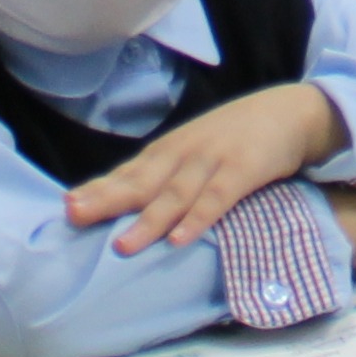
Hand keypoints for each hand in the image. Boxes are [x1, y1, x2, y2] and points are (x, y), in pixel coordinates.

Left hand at [66, 79, 342, 251]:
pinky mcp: (243, 169)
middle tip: (74, 216)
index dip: (97, 190)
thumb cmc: (236, 136)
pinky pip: (217, 199)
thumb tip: (126, 205)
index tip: (65, 208)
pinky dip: (198, 219)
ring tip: (122, 246)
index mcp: (169, 151)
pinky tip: (179, 240)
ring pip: (174, 194)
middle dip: (107, 200)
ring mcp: (212, 160)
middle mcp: (183, 153)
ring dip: (148, 220)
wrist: (289, 110)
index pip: (127, 173)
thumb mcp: (196, 150)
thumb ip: (165, 175)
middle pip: (140, 181)